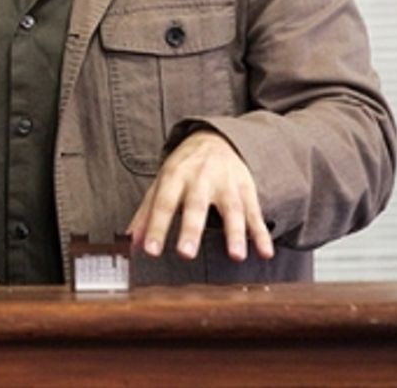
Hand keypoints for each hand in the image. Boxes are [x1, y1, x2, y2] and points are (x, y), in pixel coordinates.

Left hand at [126, 129, 274, 262]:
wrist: (216, 139)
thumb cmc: (184, 167)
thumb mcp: (162, 183)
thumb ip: (146, 212)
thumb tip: (130, 241)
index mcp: (175, 176)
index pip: (163, 204)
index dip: (156, 227)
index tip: (150, 251)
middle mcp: (200, 178)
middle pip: (196, 205)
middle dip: (191, 229)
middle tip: (186, 253)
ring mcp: (226, 183)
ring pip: (232, 209)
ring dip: (235, 233)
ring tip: (236, 256)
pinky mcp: (247, 189)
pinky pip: (255, 213)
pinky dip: (261, 234)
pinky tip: (265, 253)